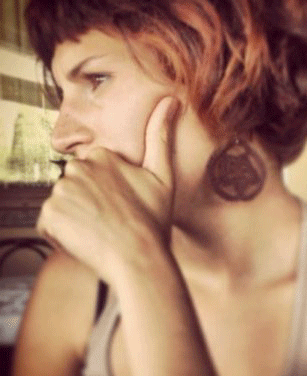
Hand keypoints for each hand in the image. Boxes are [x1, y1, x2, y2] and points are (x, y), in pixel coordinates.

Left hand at [37, 96, 180, 283]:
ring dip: (76, 217)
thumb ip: (160, 137)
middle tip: (111, 221)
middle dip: (88, 201)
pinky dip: (63, 233)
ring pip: (64, 204)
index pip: (93, 172)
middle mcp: (78, 168)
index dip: (106, 193)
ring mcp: (62, 191)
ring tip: (100, 231)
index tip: (120, 207)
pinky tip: (86, 240)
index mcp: (102, 156)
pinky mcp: (50, 214)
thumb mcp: (163, 177)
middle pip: (76, 186)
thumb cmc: (154, 221)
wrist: (140, 258)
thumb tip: (171, 101)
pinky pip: (50, 222)